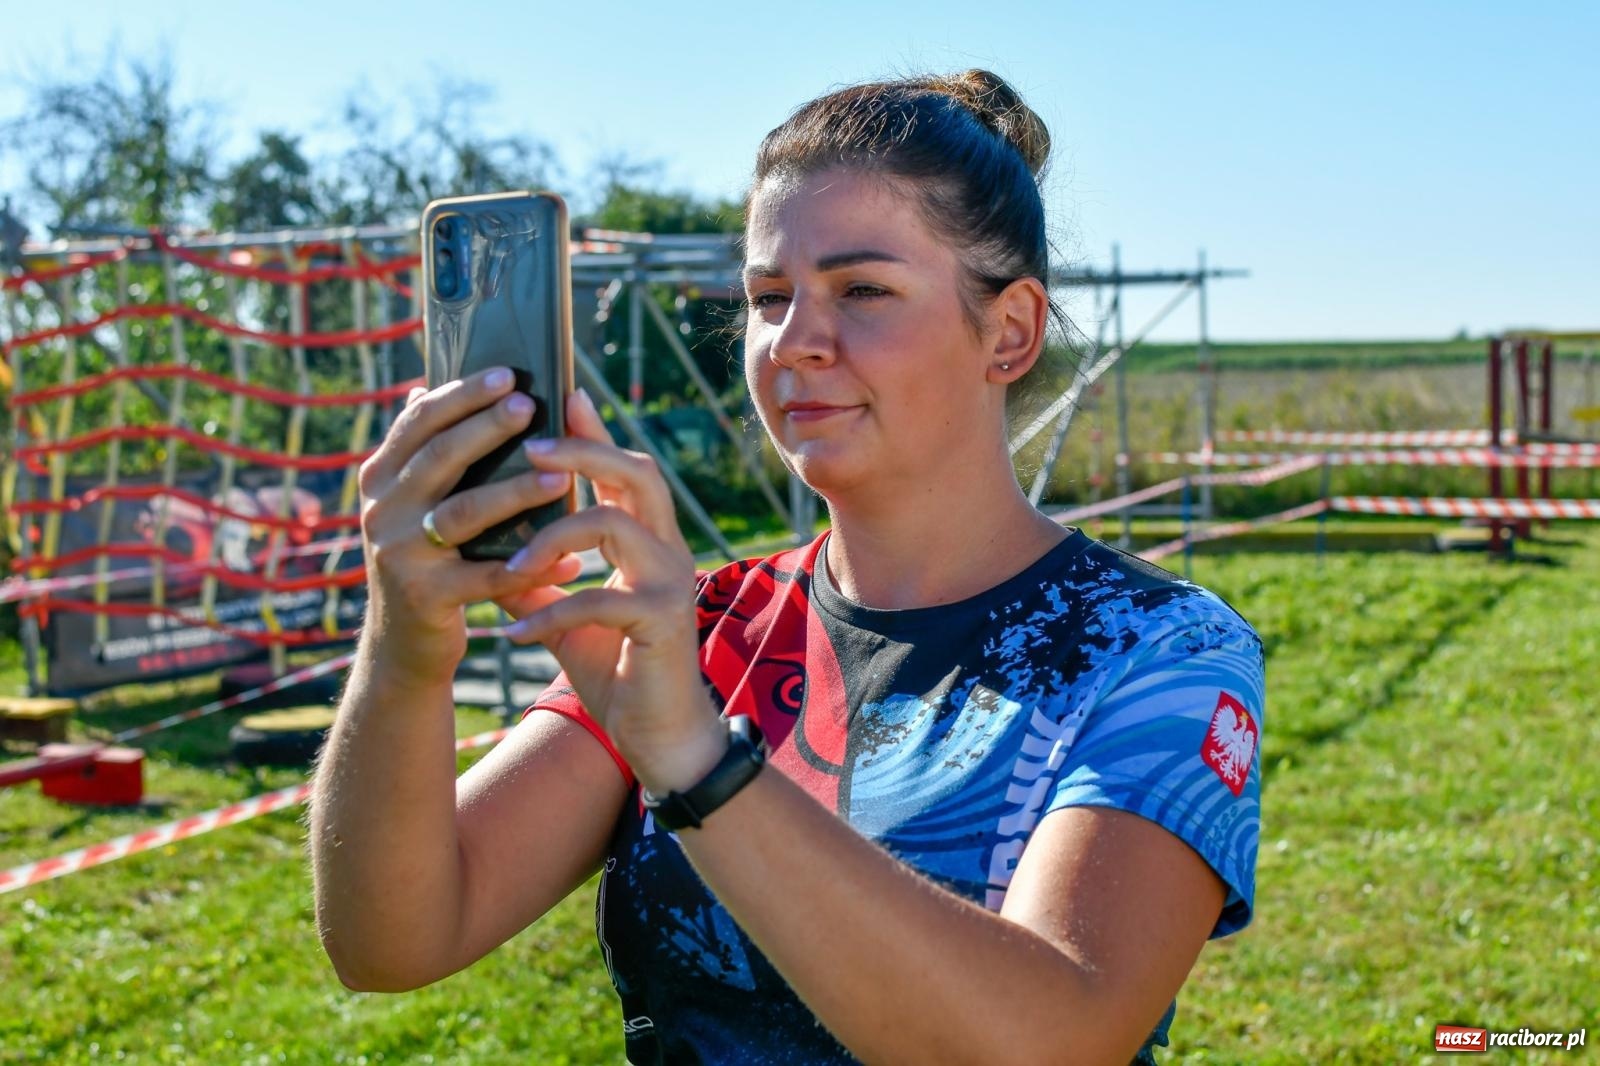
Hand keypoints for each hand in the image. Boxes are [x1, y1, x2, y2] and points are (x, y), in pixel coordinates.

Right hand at [355, 367, 583, 691]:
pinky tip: (567, 561)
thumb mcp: (412, 506)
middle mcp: (382, 510)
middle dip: (486, 426)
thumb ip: (422, 455)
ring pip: (464, 512)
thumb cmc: (428, 561)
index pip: (417, 423)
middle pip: (439, 457)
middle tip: (529, 403)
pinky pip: (485, 576)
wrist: (404, 647)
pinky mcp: (425, 597)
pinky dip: (528, 567)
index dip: (460, 395)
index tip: (506, 373)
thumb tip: (423, 386)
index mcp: (381, 479)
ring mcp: (399, 553)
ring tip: (558, 478)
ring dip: (515, 492)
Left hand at [498, 389, 725, 792]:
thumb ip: (534, 576)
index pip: (620, 468)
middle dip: (580, 449)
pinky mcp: (663, 620)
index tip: (558, 392)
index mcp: (645, 539)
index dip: (591, 428)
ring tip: (511, 564)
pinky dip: (552, 614)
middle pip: (634, 471)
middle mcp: (666, 548)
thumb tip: (479, 542)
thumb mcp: (565, 614)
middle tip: (528, 445)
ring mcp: (670, 581)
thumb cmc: (616, 667)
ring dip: (552, 537)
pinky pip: (601, 598)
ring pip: (614, 524)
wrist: (660, 735)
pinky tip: (517, 636)